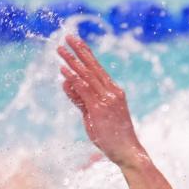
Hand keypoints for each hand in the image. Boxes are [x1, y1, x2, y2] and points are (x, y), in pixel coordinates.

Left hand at [58, 35, 146, 168]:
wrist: (128, 151)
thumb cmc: (113, 136)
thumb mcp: (93, 115)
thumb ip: (80, 99)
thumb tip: (66, 83)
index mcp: (114, 91)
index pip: (97, 68)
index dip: (86, 54)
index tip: (76, 42)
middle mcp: (112, 92)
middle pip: (92, 67)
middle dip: (79, 51)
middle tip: (67, 36)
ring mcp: (106, 100)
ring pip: (87, 76)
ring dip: (72, 61)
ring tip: (60, 50)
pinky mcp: (99, 108)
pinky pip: (84, 90)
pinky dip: (73, 79)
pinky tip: (63, 70)